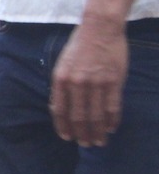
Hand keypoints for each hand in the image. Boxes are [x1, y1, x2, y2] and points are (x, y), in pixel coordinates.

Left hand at [51, 19, 127, 146]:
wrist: (99, 28)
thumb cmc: (79, 46)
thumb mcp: (62, 64)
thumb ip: (62, 86)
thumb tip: (60, 107)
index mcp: (60, 79)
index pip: (59, 110)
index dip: (63, 126)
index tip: (67, 137)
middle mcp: (76, 83)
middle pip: (78, 116)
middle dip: (81, 133)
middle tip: (85, 144)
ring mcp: (96, 83)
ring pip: (96, 115)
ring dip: (97, 131)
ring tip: (99, 142)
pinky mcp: (113, 81)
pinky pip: (112, 106)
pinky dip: (112, 120)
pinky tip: (111, 129)